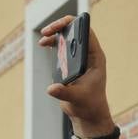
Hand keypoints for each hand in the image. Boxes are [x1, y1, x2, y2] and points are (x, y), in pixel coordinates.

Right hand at [39, 15, 114, 137]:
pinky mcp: (70, 64)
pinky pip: (62, 48)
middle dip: (60, 28)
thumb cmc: (88, 105)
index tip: (59, 27)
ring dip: (54, 35)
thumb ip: (64, 92)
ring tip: (42, 39)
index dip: (73, 25)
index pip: (86, 32)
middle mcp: (87, 55)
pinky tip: (44, 44)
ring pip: (67, 39)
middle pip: (75, 32)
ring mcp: (79, 58)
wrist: (88, 113)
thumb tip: (51, 88)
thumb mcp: (77, 98)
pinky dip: (52, 44)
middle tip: (46, 32)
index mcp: (95, 57)